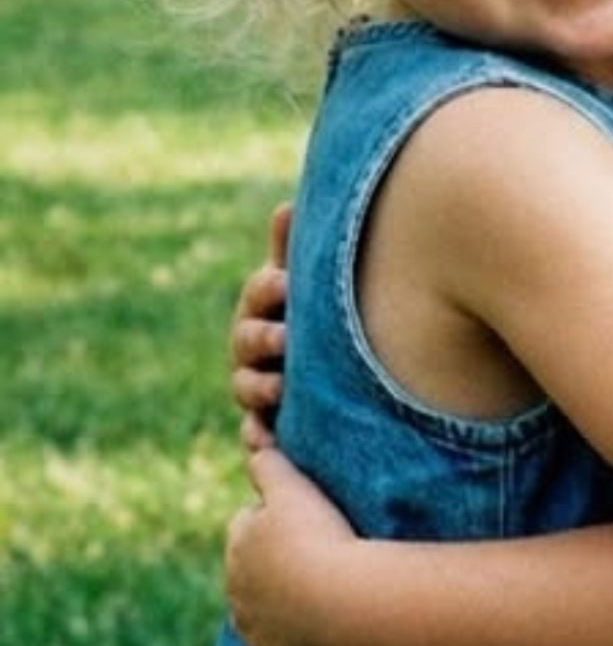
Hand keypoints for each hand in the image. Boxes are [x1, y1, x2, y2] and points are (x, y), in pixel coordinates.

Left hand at [226, 447, 354, 645]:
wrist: (341, 597)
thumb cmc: (320, 537)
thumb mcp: (293, 487)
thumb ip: (269, 464)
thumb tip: (254, 448)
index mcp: (239, 542)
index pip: (247, 524)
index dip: (273, 521)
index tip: (303, 522)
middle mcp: (235, 586)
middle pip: (248, 571)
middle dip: (270, 565)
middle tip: (312, 557)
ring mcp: (251, 627)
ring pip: (249, 615)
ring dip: (269, 608)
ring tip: (307, 598)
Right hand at [230, 203, 291, 451]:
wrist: (333, 368)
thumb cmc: (314, 311)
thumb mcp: (307, 281)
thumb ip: (293, 250)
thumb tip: (286, 205)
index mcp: (265, 304)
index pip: (259, 292)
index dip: (269, 288)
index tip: (285, 282)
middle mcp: (254, 345)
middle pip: (247, 341)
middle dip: (263, 339)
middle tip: (285, 339)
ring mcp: (258, 384)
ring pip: (247, 387)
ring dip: (259, 388)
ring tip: (279, 390)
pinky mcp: (268, 423)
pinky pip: (256, 434)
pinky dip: (259, 437)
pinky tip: (266, 440)